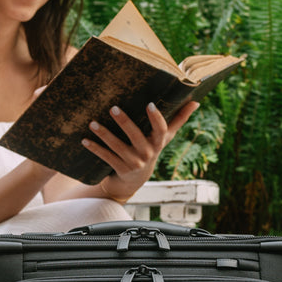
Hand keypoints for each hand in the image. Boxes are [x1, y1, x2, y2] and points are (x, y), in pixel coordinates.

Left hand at [83, 100, 199, 202]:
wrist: (134, 180)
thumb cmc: (151, 149)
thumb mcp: (166, 137)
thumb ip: (179, 118)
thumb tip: (196, 101)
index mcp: (158, 142)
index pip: (161, 128)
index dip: (156, 118)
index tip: (149, 104)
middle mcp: (147, 153)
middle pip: (136, 136)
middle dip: (124, 122)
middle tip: (113, 108)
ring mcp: (133, 162)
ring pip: (117, 147)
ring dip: (104, 134)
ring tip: (92, 123)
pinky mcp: (119, 169)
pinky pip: (106, 157)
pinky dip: (95, 148)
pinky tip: (85, 139)